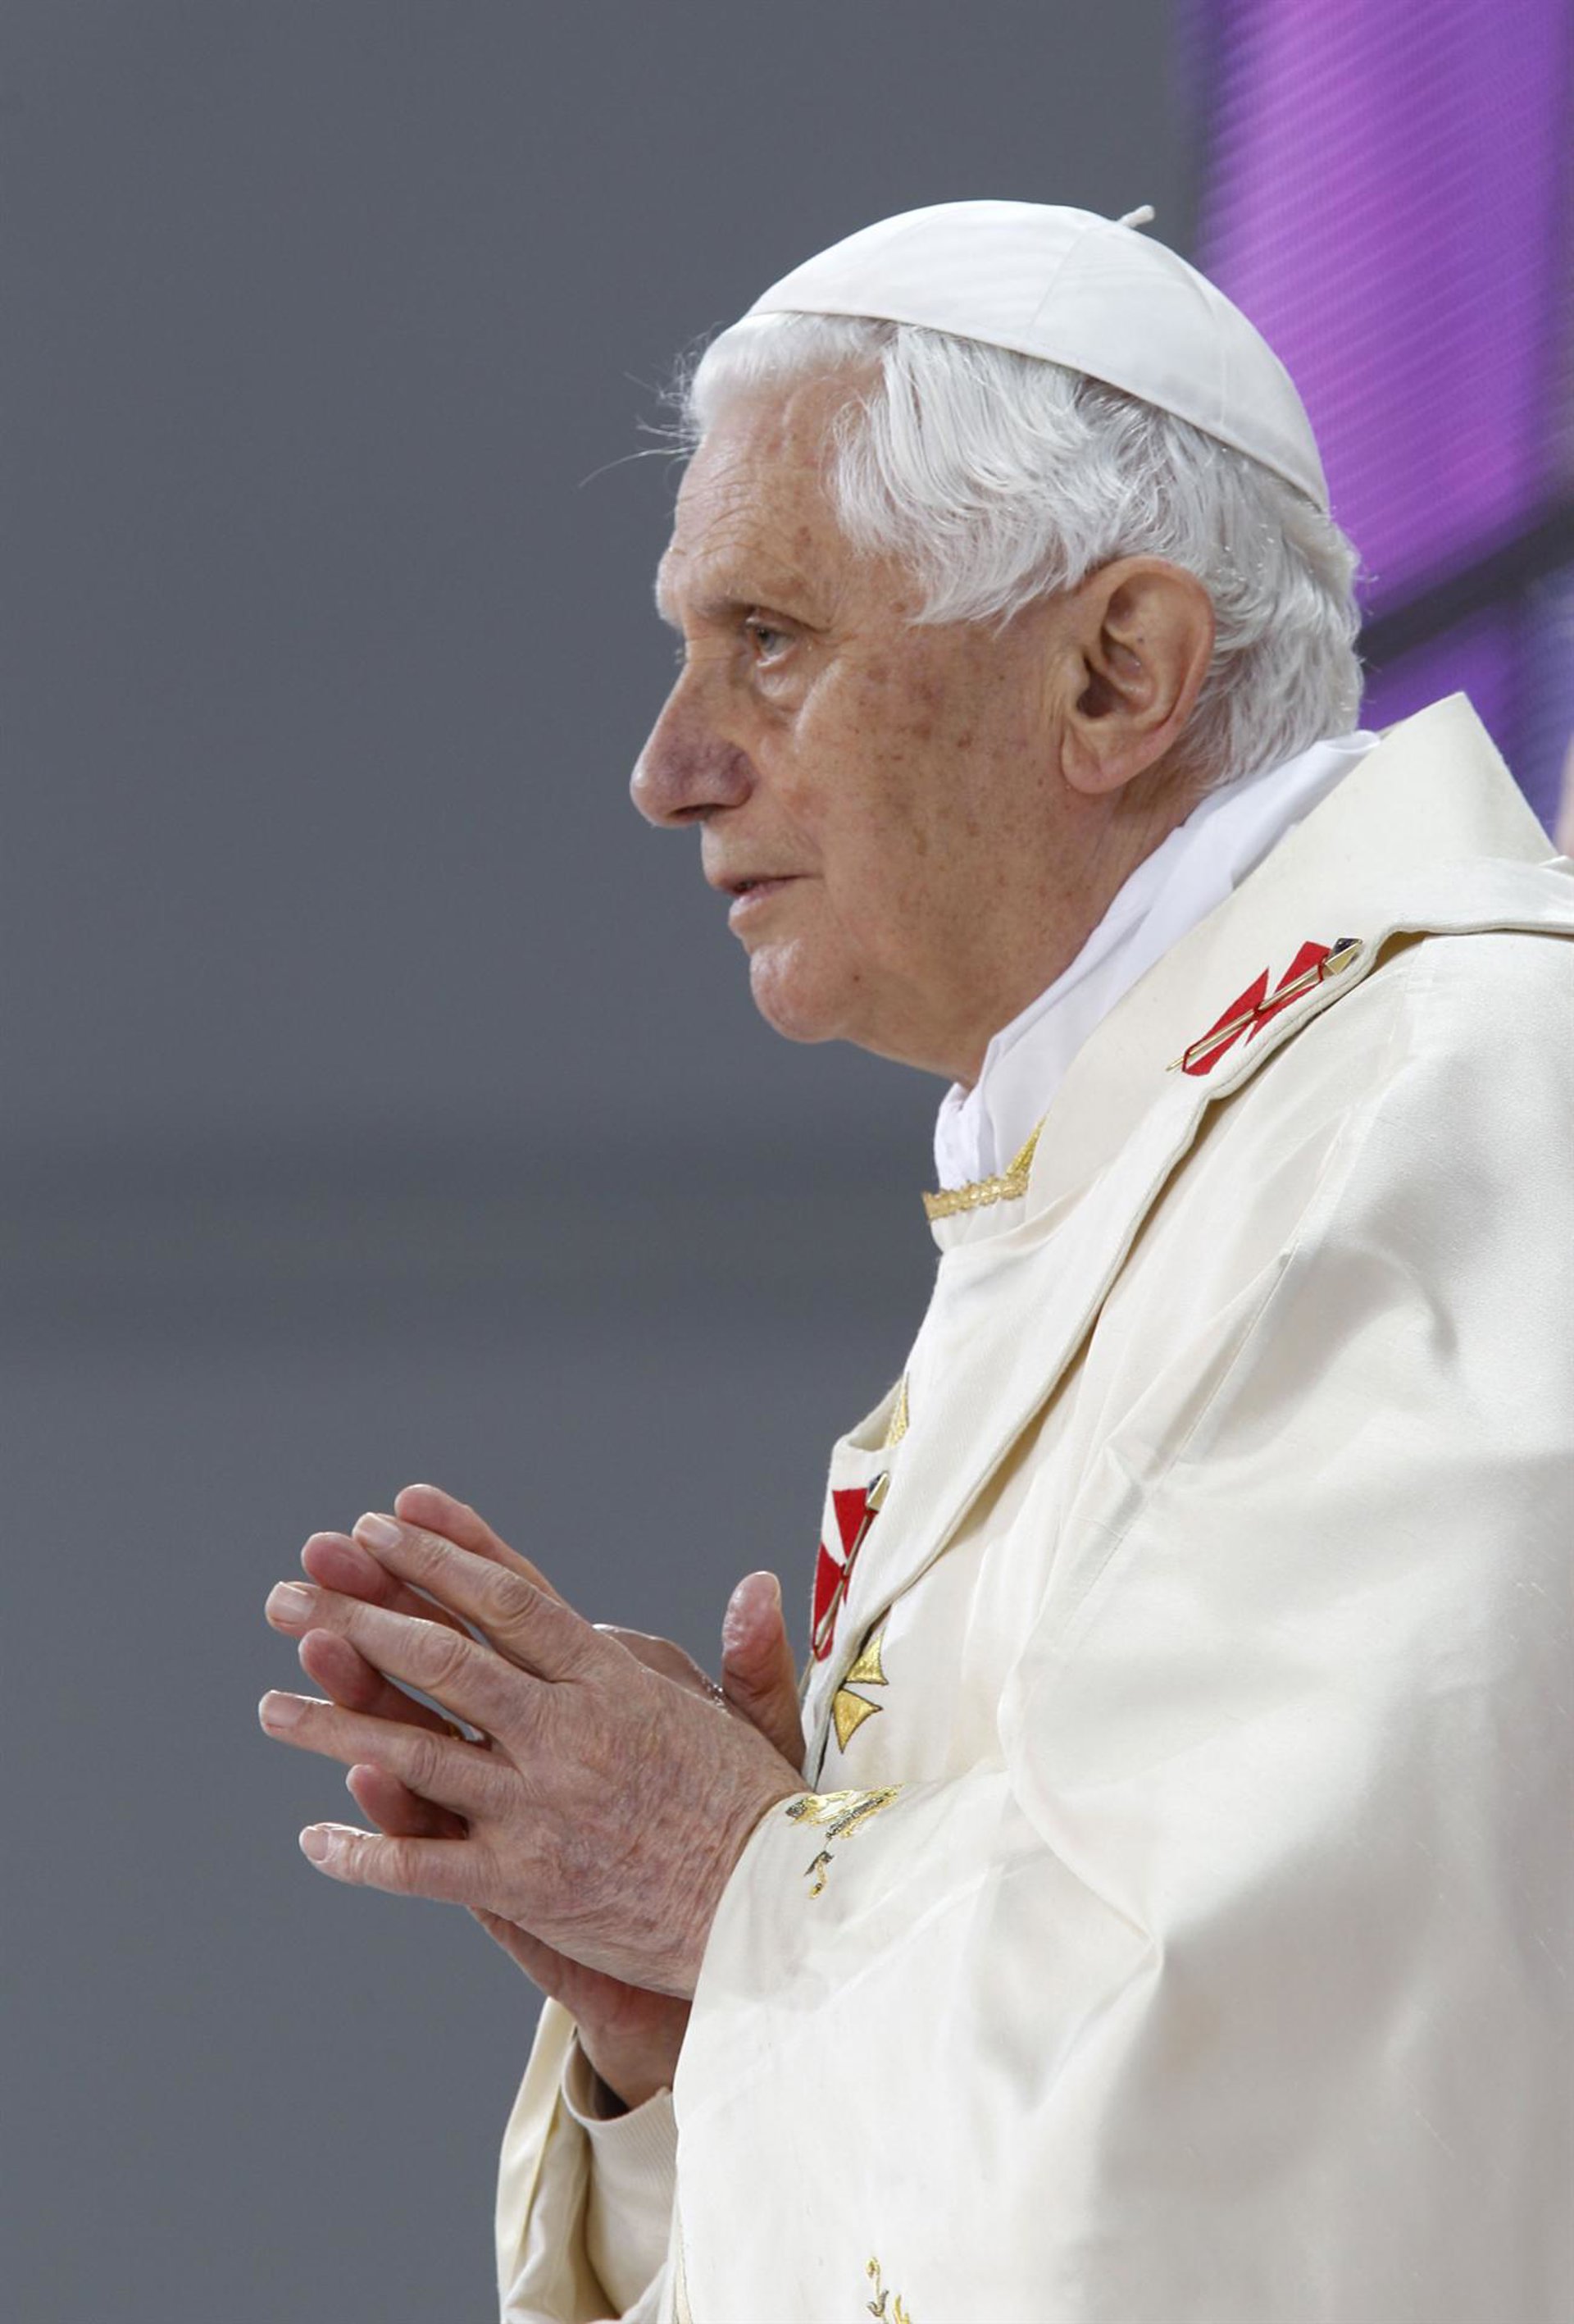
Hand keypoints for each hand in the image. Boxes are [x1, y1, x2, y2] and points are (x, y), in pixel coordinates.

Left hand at [260, 1492, 805, 1999]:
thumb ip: (744, 1652)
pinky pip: (426, 1866)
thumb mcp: (753, 1720)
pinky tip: (314, 1840)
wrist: (777, 1915)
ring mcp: (542, 1807)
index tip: (378, 1522)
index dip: (436, 1556)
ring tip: (268, 1706)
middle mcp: (568, 1733)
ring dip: (333, 1724)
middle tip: (290, 1593)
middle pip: (443, 1659)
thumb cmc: (763, 1816)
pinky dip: (366, 1851)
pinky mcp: (528, 1882)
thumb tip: (757, 1582)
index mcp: (612, 1681)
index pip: (507, 1599)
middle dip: (358, 1617)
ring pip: (415, 1754)